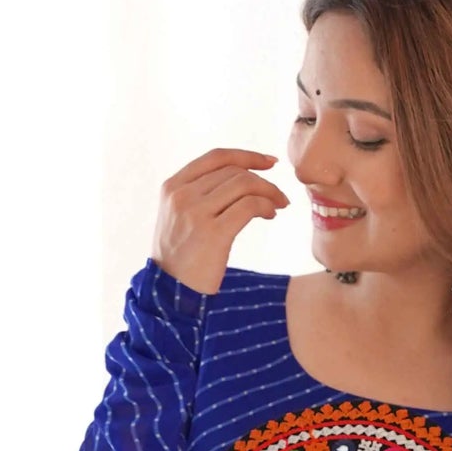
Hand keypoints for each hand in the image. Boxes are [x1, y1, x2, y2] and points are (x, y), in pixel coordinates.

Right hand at [150, 147, 290, 294]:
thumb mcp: (179, 218)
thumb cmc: (180, 259)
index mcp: (172, 187)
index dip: (247, 156)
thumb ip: (198, 195)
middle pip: (234, 171)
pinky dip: (266, 206)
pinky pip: (249, 206)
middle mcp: (182, 195)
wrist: (170, 294)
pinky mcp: (213, 233)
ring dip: (269, 192)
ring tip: (278, 206)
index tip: (270, 162)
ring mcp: (196, 213)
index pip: (216, 157)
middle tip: (280, 196)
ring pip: (244, 184)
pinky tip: (271, 215)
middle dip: (264, 180)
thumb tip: (239, 179)